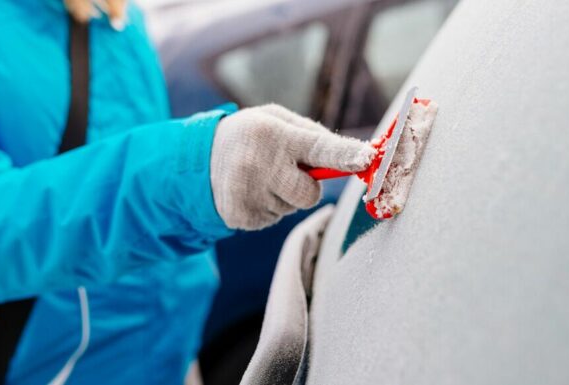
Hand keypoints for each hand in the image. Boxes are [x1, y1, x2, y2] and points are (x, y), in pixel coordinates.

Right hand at [210, 104, 375, 229]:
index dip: (346, 155)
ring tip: (260, 177)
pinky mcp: (240, 216)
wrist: (200, 157)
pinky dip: (268, 208)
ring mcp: (246, 194)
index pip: (318, 147)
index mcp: (273, 134)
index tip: (368, 158)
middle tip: (283, 169)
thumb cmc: (253, 135)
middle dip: (305, 185)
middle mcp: (258, 164)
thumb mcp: (278, 120)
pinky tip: (251, 192)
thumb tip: (357, 157)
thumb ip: (314, 137)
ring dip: (283, 196)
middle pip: (309, 194)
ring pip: (291, 208)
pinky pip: (274, 219)